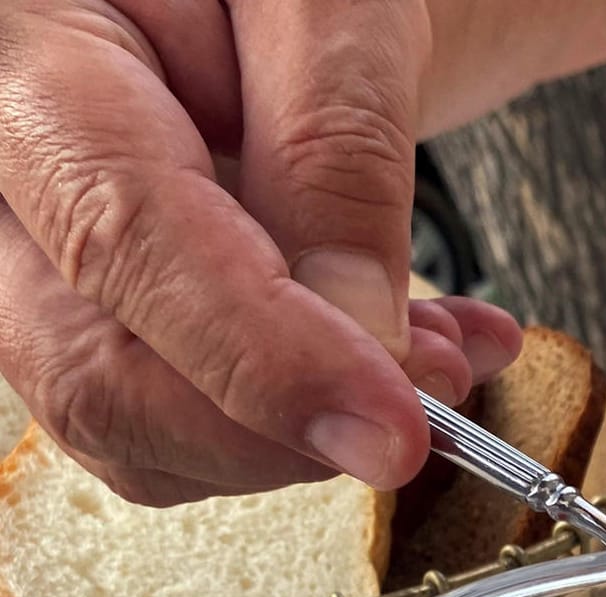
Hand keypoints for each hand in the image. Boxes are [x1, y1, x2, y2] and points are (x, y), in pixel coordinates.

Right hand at [0, 0, 522, 505]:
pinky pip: (183, 413)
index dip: (265, 357)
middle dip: (291, 419)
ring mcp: (38, 259)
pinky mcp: (102, 316)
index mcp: (26, 60)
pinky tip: (400, 355)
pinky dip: (305, 413)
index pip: (120, 237)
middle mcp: (2, 176)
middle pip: (99, 370)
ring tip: (443, 348)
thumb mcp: (330, 3)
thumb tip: (363, 331)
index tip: (390, 426)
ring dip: (313, 426)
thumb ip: (337, 148)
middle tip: (439, 390)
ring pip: (142, 422)